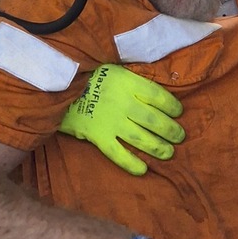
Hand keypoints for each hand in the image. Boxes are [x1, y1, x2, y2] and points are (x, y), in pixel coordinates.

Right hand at [59, 65, 184, 174]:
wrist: (58, 87)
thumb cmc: (88, 76)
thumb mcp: (114, 68)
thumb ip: (132, 80)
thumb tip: (156, 94)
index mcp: (127, 82)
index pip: (158, 95)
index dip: (172, 106)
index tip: (178, 112)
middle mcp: (122, 102)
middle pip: (153, 119)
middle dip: (170, 130)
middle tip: (179, 136)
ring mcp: (110, 121)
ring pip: (140, 138)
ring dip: (158, 147)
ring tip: (169, 152)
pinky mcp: (98, 136)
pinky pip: (118, 154)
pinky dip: (131, 163)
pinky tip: (143, 170)